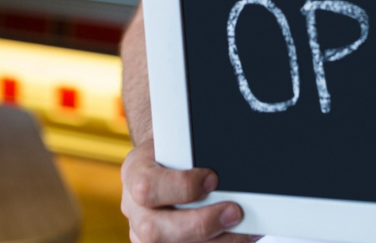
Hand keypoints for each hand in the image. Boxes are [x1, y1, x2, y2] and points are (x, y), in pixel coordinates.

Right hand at [120, 140, 257, 242]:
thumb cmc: (177, 152)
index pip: (147, 187)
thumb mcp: (181, 142)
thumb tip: (230, 167)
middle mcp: (134, 209)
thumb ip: (197, 154)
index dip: (182, 187)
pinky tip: (237, 237)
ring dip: (212, 242)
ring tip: (242, 231)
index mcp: (135, 173)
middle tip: (234, 213)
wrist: (166, 162)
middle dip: (200, 224)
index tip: (213, 178)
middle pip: (153, 230)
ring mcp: (142, 235)